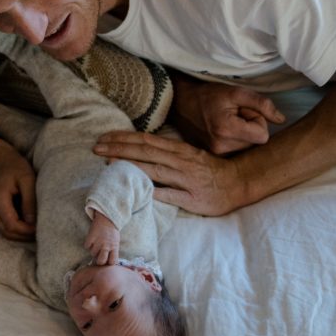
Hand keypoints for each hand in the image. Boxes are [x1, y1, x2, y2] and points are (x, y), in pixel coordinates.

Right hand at [0, 138, 36, 240]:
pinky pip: (3, 226)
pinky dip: (15, 229)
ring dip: (19, 235)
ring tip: (35, 230)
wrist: (1, 161)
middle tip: (40, 232)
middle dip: (23, 236)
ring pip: (4, 232)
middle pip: (6, 232)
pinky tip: (27, 225)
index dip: (26, 230)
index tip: (40, 228)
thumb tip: (32, 223)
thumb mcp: (28, 180)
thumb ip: (30, 201)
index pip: (11, 224)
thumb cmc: (17, 167)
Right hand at [84, 211, 119, 264]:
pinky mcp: (91, 237)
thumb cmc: (112, 232)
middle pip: (101, 261)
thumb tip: (107, 262)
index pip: (112, 262)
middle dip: (98, 261)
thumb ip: (113, 251)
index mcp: (114, 247)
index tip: (106, 261)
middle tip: (98, 256)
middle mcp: (106, 246)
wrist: (107, 218)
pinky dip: (88, 244)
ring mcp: (98, 242)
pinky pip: (86, 246)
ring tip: (96, 244)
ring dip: (93, 250)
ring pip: (92, 253)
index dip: (108, 264)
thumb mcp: (116, 242)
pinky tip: (91, 240)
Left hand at [93, 131, 247, 215]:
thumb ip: (167, 153)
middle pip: (145, 151)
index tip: (104, 137)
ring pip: (154, 170)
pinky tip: (136, 191)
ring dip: (130, 165)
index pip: (146, 140)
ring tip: (108, 162)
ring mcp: (186, 179)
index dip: (124, 138)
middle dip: (119, 148)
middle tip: (96, 147)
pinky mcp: (192, 198)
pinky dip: (153, 192)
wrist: (239, 182)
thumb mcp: (188, 155)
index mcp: (178, 150)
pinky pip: (170, 195)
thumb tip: (141, 151)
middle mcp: (180, 161)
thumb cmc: (210, 170)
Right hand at [170, 77, 283, 154]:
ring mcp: (216, 155)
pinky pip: (236, 152)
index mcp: (227, 130)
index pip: (263, 136)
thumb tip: (281, 120)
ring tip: (225, 122)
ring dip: (242, 135)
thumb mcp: (236, 92)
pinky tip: (221, 131)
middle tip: (233, 115)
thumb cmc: (208, 95)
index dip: (257, 120)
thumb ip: (262, 104)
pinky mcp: (213, 158)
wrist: (180, 104)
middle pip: (256, 143)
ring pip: (247, 149)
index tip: (243, 111)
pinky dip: (234, 142)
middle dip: (250, 128)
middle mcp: (221, 147)